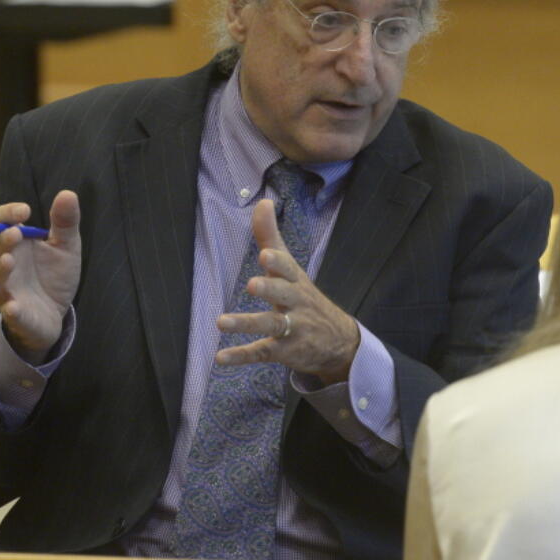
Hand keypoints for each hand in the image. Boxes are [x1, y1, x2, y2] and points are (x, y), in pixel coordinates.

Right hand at [0, 190, 80, 361]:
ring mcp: (8, 290)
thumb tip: (67, 193)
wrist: (55, 313)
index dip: (7, 214)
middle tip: (16, 233)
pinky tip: (14, 307)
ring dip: (0, 270)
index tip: (25, 210)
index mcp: (17, 244)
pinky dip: (11, 309)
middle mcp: (6, 264)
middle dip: (4, 240)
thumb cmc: (54, 275)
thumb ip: (65, 222)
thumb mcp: (65, 246)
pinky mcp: (16, 314)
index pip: (0, 222)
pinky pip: (10, 312)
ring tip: (9, 261)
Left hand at [215, 199, 359, 383]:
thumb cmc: (305, 298)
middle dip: (270, 289)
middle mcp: (295, 303)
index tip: (266, 256)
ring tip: (221, 322)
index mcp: (295, 281)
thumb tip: (263, 202)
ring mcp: (291, 329)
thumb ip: (271, 237)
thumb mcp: (290, 268)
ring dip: (247, 323)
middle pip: (284, 294)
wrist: (338, 341)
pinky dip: (241, 355)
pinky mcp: (283, 351)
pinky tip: (220, 358)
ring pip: (270, 325)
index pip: (288, 269)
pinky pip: (261, 353)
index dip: (278, 263)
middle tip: (252, 284)